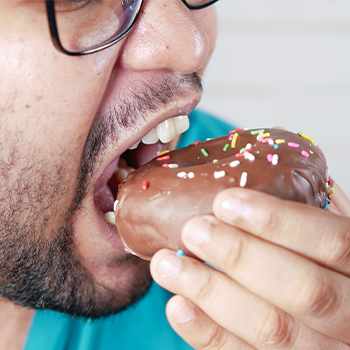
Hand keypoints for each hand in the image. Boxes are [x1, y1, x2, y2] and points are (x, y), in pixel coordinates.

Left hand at [150, 182, 349, 348]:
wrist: (343, 329)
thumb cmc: (339, 275)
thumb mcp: (344, 241)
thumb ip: (321, 218)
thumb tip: (277, 176)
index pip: (333, 242)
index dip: (278, 221)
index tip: (225, 201)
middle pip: (302, 288)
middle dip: (240, 255)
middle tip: (193, 229)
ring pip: (271, 329)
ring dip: (211, 292)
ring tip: (167, 264)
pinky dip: (208, 334)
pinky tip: (178, 306)